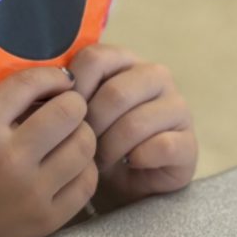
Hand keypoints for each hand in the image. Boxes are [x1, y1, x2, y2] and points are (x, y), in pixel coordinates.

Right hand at [0, 66, 98, 236]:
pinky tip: (69, 167)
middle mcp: (8, 158)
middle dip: (73, 103)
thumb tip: (51, 90)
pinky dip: (83, 169)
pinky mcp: (46, 220)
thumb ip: (3, 108)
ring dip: (81, 135)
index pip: (31, 84)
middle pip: (69, 112)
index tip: (60, 80)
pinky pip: (86, 182)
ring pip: (85, 145)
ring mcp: (30, 192)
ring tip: (69, 138)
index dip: (53, 76)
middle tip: (68, 109)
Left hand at [68, 43, 197, 207]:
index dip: (74, 90)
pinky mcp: (189, 142)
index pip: (95, 58)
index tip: (65, 116)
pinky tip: (129, 164)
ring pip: (136, 123)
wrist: (122, 179)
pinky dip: (137, 160)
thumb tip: (47, 87)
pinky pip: (160, 147)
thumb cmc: (93, 138)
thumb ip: (64, 92)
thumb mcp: (74, 112)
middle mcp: (156, 76)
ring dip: (110, 148)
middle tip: (82, 145)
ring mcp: (177, 107)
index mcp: (125, 60)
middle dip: (91, 126)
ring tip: (100, 160)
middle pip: (115, 93)